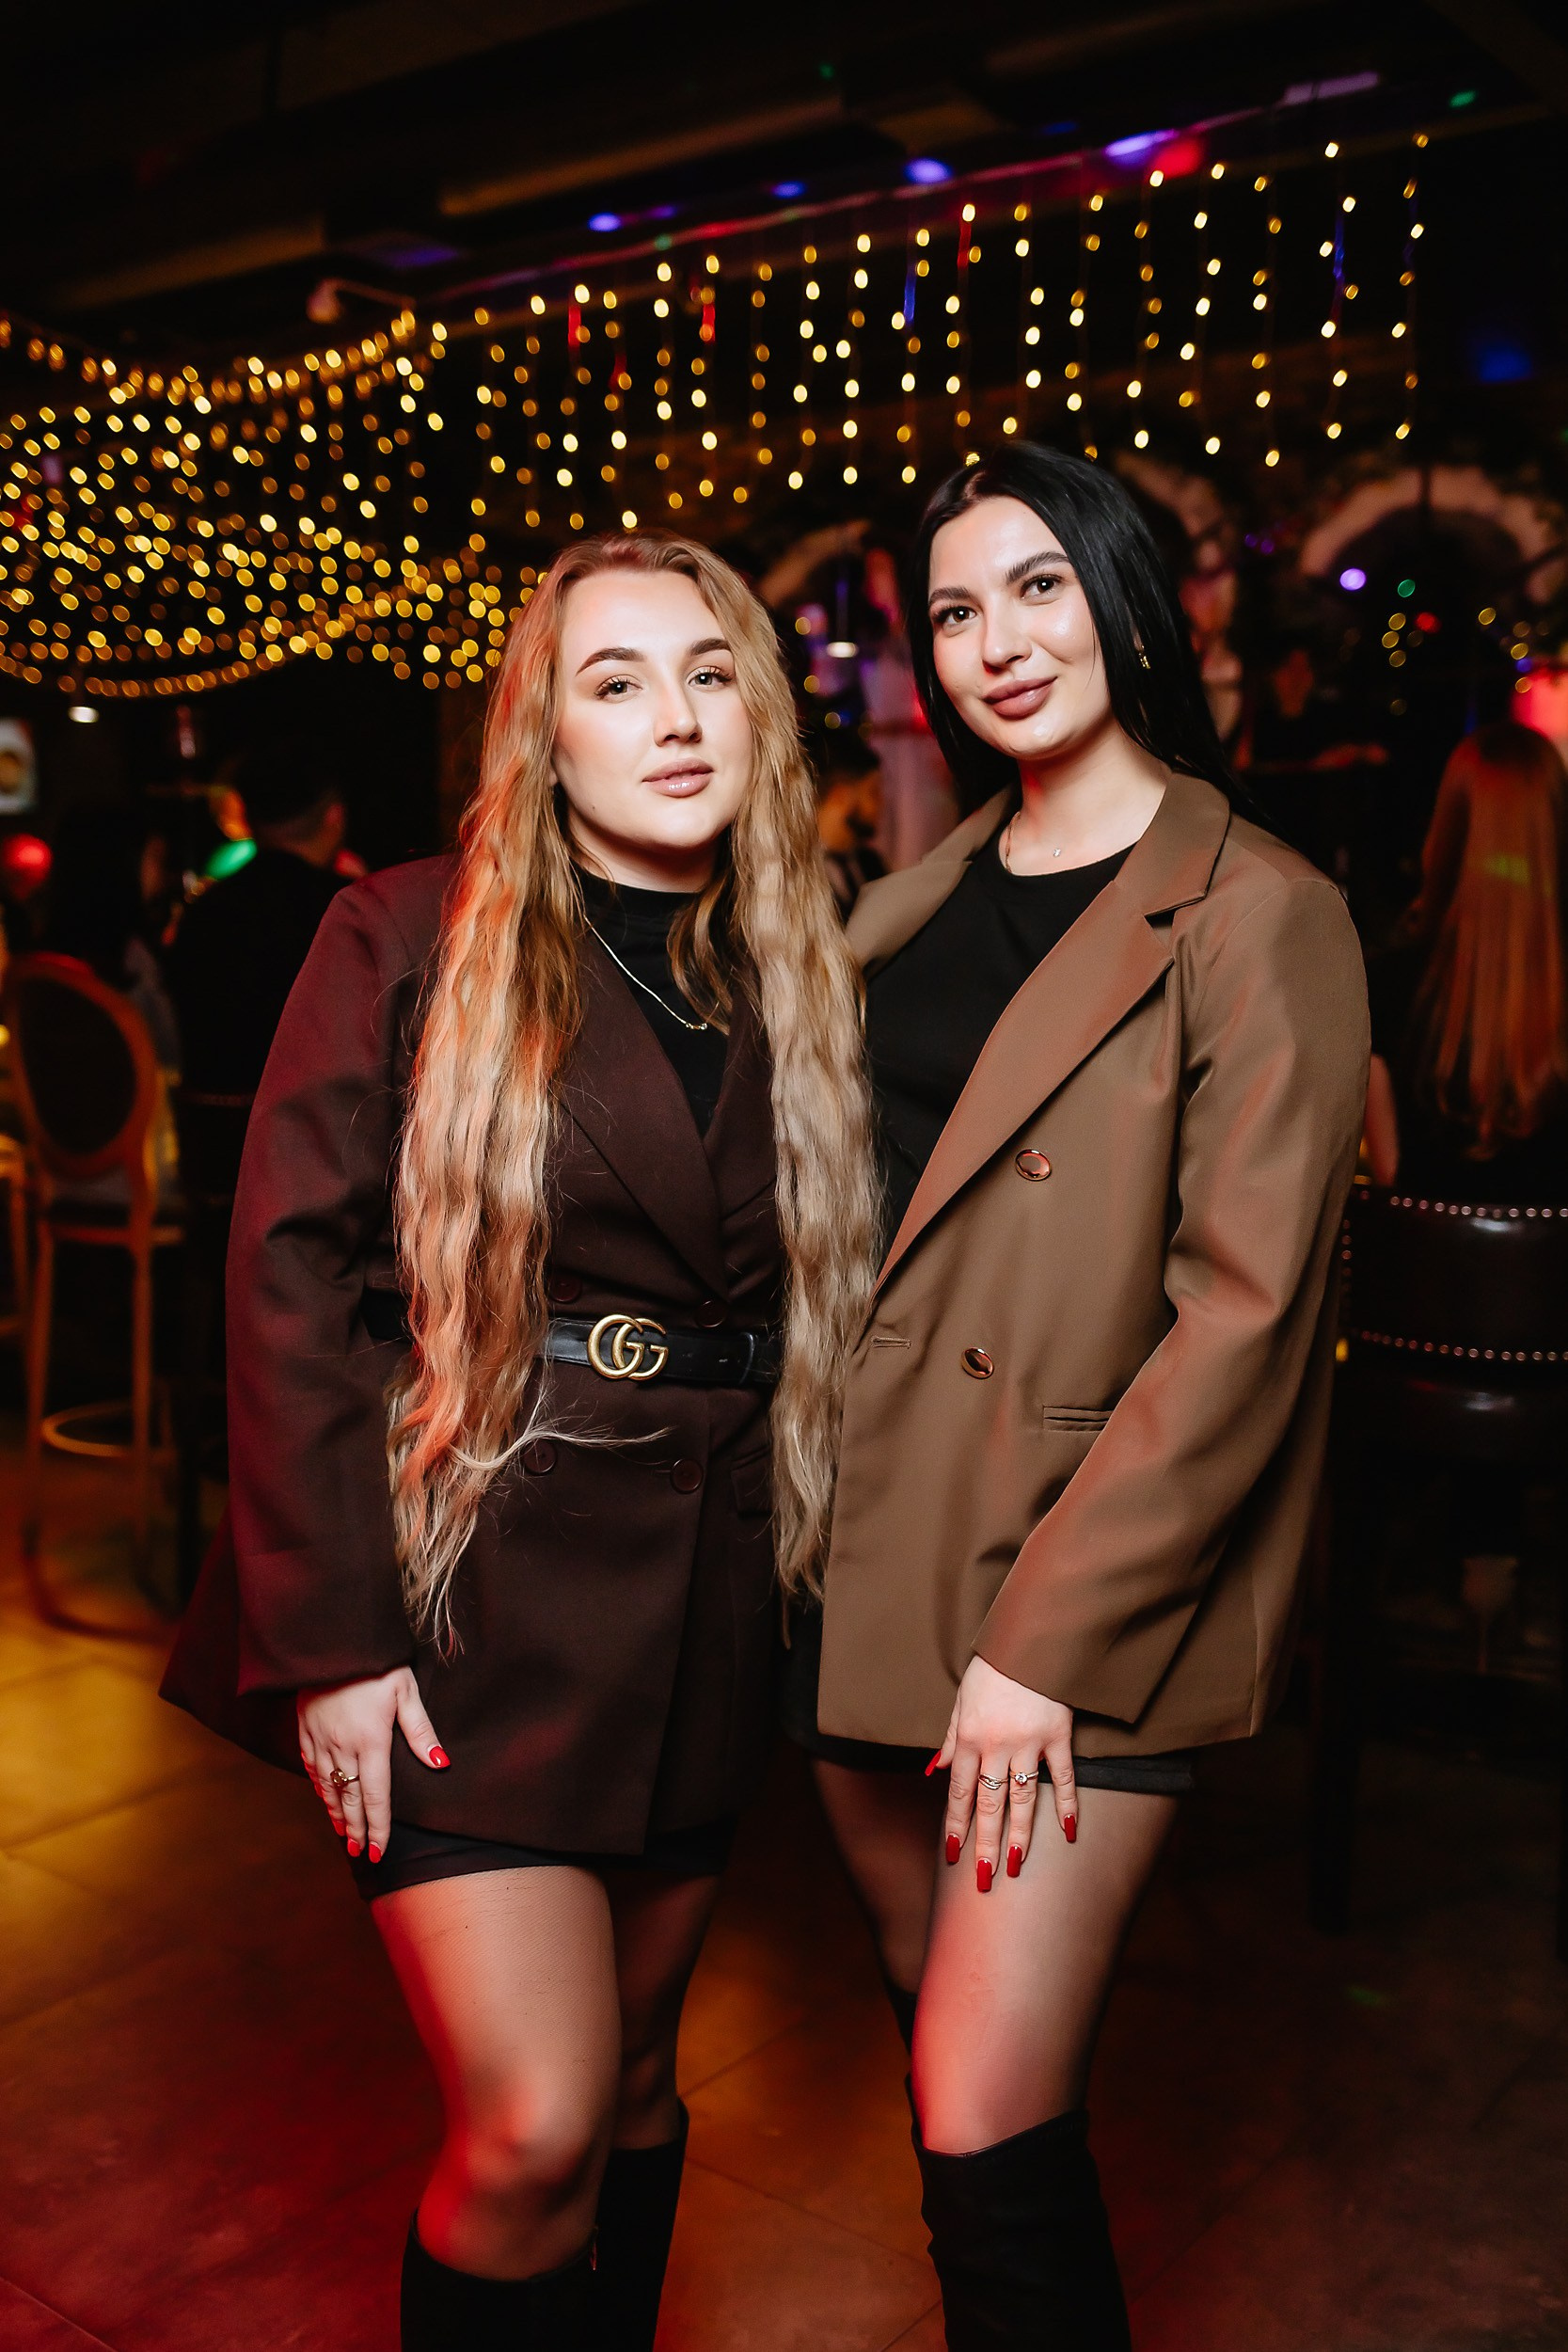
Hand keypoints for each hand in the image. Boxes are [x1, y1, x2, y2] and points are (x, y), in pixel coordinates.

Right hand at [297, 1667, 447, 1864]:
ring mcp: (320, 1739)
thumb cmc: (376, 1662)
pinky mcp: (305, 1728)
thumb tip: (440, 1764)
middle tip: (362, 1853)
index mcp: (371, 1741)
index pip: (375, 1796)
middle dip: (357, 1829)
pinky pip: (311, 1767)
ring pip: (328, 1788)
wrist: (331, 1639)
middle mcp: (342, 1746)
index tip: (379, 1851)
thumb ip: (420, 1731)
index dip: (378, 1827)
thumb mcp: (406, 1690)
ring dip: (337, 1814)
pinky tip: (323, 1798)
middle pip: (350, 1799)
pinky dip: (319, 1788)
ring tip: (344, 1834)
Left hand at [928, 1654, 1075, 1891]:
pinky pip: (1063, 1777)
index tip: (954, 1854)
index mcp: (968, 1737)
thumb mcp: (961, 1700)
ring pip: (1022, 1799)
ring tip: (1014, 1866)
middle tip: (984, 1879)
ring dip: (1019, 1835)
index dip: (957, 1825)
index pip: (959, 1792)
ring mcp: (1029, 1743)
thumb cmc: (991, 1668)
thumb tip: (935, 1769)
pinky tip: (1067, 1832)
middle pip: (989, 1804)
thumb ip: (950, 1738)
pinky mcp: (1058, 1736)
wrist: (1028, 1638)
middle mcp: (996, 1746)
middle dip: (985, 1844)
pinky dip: (1067, 1805)